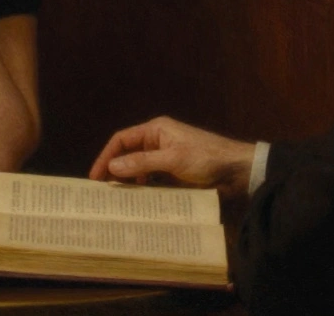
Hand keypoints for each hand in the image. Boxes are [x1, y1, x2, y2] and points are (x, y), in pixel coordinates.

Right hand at [88, 116, 255, 197]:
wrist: (238, 171)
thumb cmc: (206, 158)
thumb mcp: (173, 159)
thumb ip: (142, 162)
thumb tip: (112, 167)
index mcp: (156, 130)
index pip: (122, 140)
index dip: (106, 156)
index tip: (95, 177)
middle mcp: (158, 141)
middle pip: (128, 154)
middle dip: (115, 171)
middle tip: (103, 192)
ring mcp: (167, 158)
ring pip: (139, 169)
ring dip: (129, 182)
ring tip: (118, 199)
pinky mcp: (175, 174)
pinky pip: (153, 180)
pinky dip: (144, 189)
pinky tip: (139, 202)